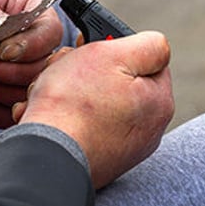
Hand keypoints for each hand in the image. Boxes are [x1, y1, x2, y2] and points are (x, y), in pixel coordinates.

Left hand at [0, 0, 63, 127]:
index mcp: (29, 8)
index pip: (50, 30)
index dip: (32, 45)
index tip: (3, 50)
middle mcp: (31, 41)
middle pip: (42, 67)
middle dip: (9, 69)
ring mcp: (20, 68)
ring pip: (27, 92)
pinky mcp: (5, 92)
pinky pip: (10, 111)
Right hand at [13, 31, 173, 188]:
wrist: (45, 155)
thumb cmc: (74, 103)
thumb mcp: (112, 55)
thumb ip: (146, 45)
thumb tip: (157, 46)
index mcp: (159, 102)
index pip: (147, 58)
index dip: (118, 47)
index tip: (93, 48)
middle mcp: (148, 129)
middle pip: (120, 80)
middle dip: (92, 71)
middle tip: (68, 70)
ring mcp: (124, 149)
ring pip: (99, 102)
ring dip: (75, 92)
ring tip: (55, 95)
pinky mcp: (99, 160)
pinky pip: (85, 126)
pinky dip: (69, 118)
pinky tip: (53, 117)